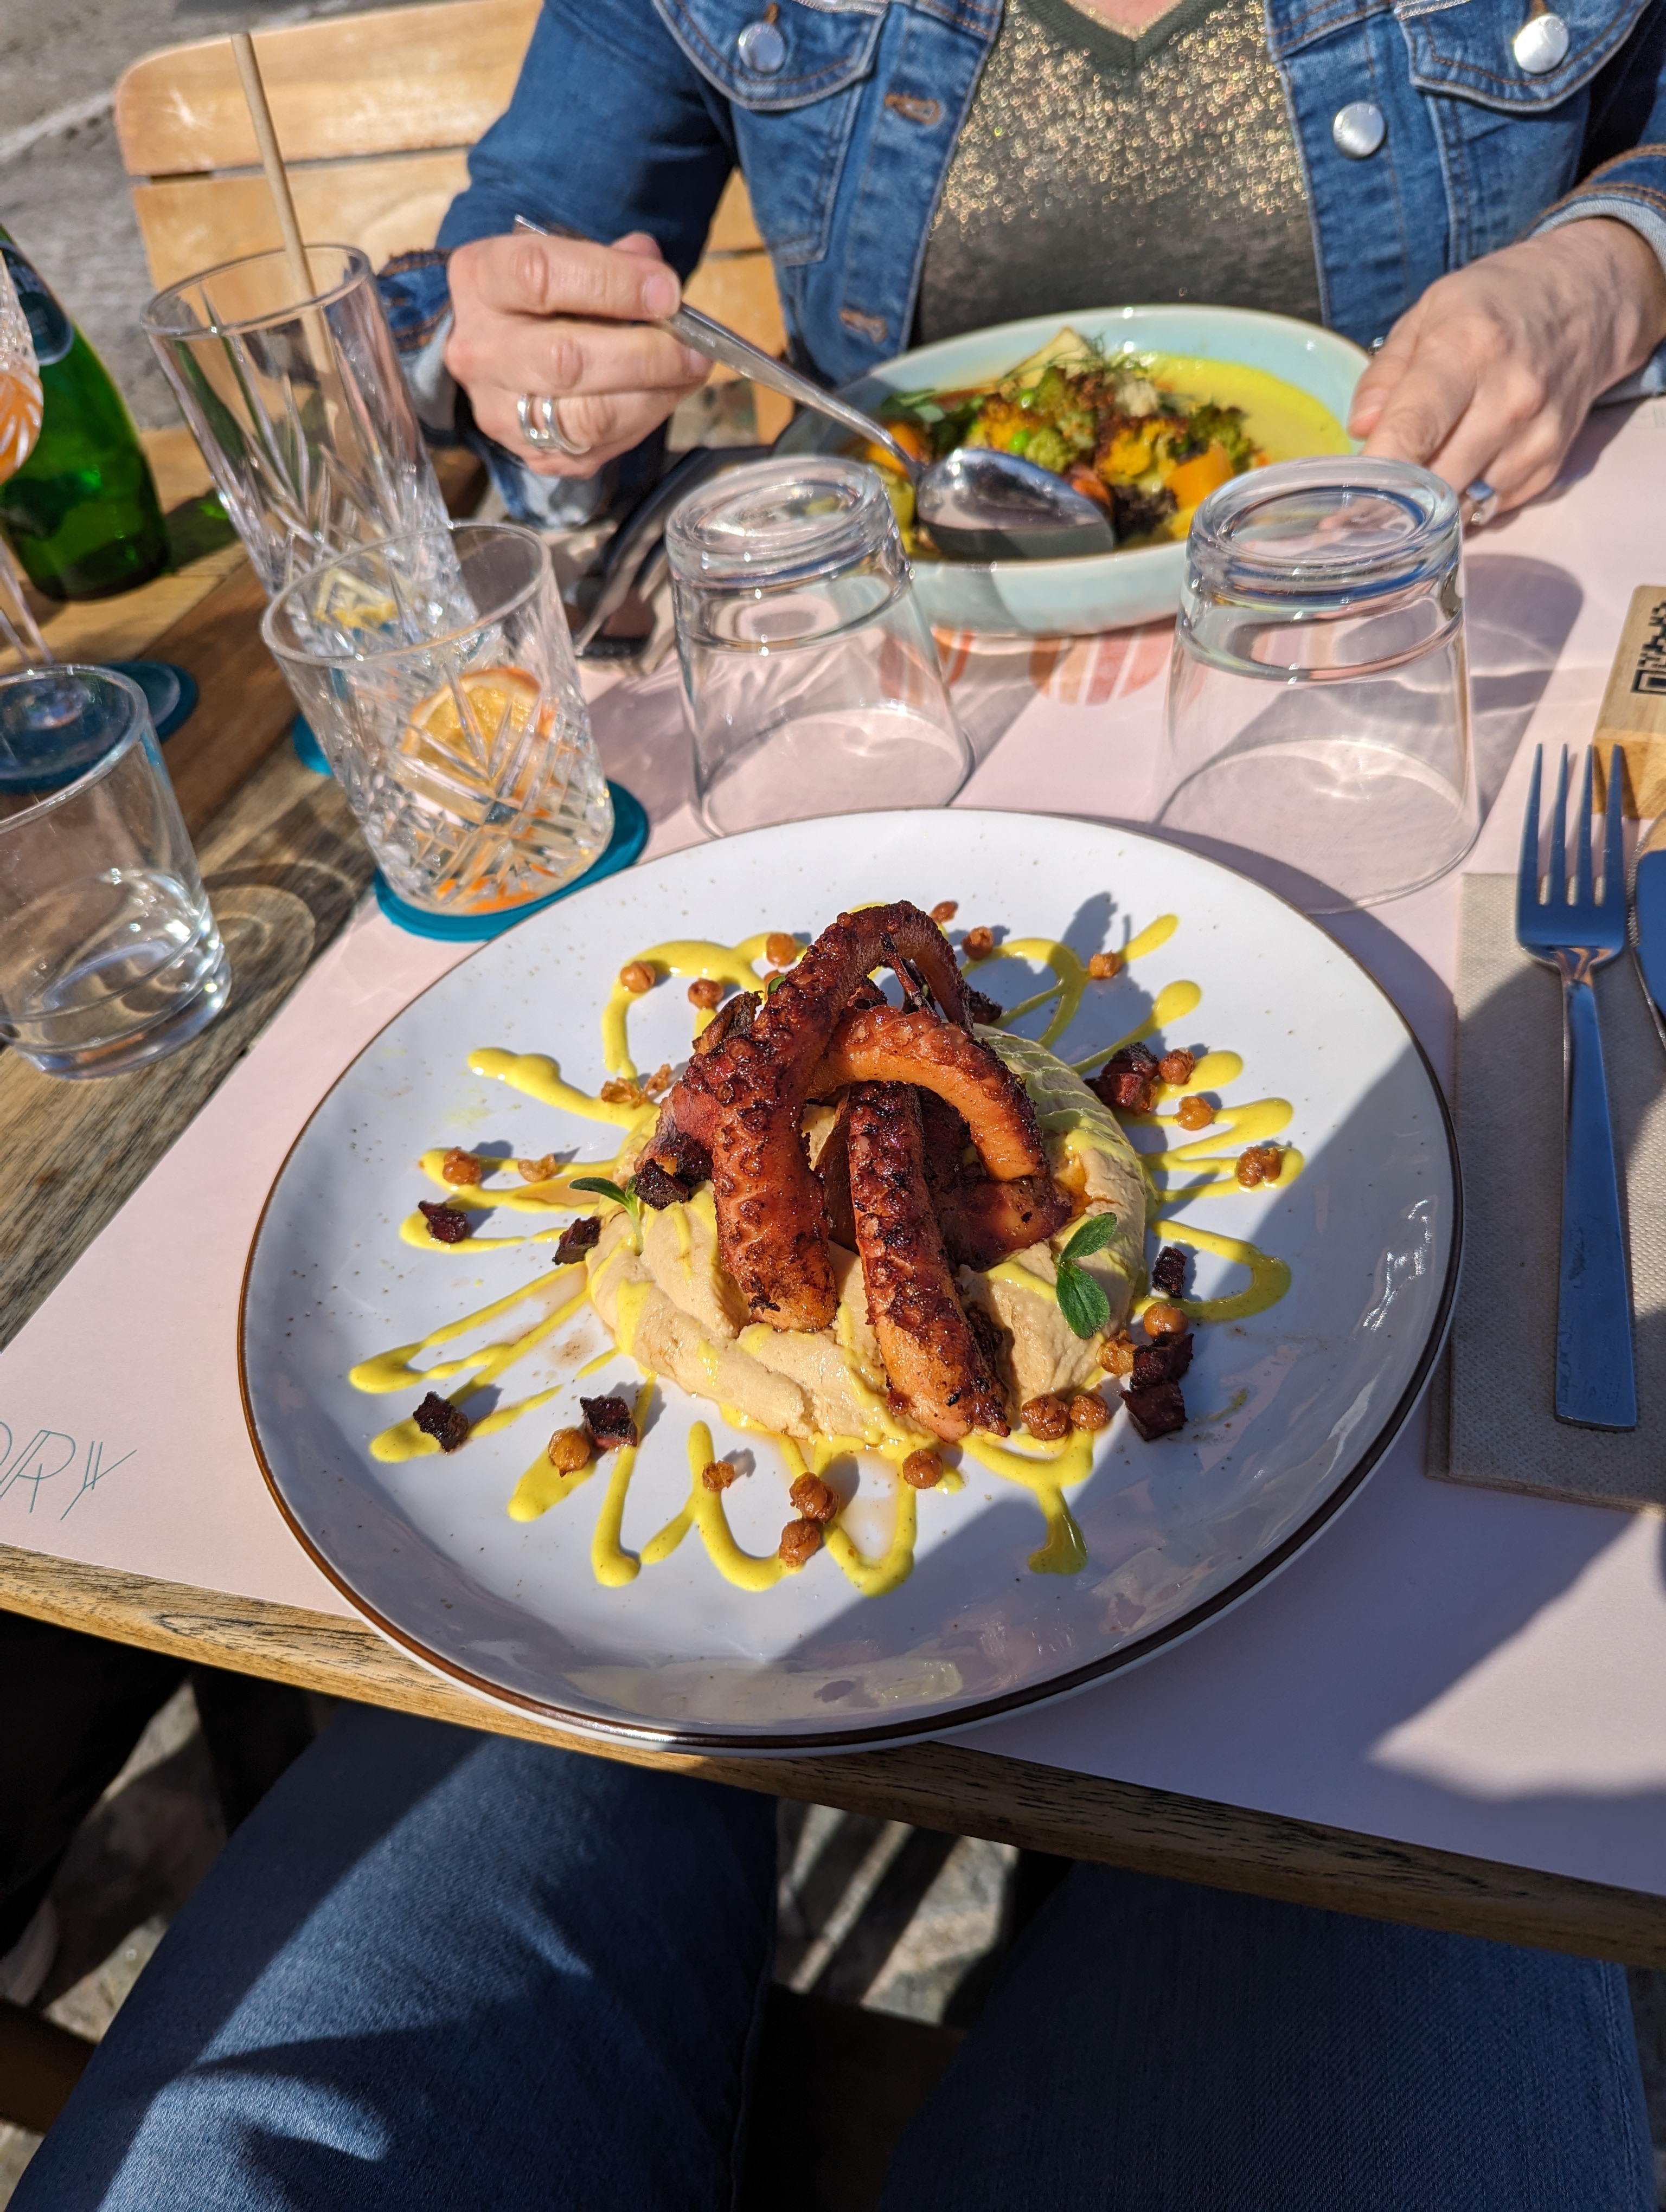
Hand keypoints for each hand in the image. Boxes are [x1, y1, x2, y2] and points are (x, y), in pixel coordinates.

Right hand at [444, 230, 708, 475]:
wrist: (499, 352)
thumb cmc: (542, 297)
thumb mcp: (564, 257)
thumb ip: (611, 261)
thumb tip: (660, 281)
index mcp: (482, 280)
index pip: (539, 276)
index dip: (612, 284)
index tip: (667, 291)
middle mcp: (481, 349)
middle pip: (565, 360)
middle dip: (645, 355)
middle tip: (694, 348)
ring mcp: (500, 411)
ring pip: (586, 417)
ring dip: (653, 396)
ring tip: (690, 371)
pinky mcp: (532, 453)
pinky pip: (598, 447)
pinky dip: (644, 421)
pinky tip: (664, 394)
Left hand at [1349, 219, 1665, 518]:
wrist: (1589, 302)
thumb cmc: (1496, 305)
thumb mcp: (1429, 313)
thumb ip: (1385, 374)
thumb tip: (1358, 431)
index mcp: (1467, 351)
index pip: (1412, 432)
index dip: (1372, 477)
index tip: (1339, 510)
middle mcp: (1508, 399)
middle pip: (1433, 485)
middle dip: (1391, 504)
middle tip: (1358, 508)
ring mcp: (1534, 438)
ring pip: (1459, 509)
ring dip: (1426, 511)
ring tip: (1407, 490)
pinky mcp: (1548, 467)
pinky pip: (1488, 511)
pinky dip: (1460, 507)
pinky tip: (1454, 476)